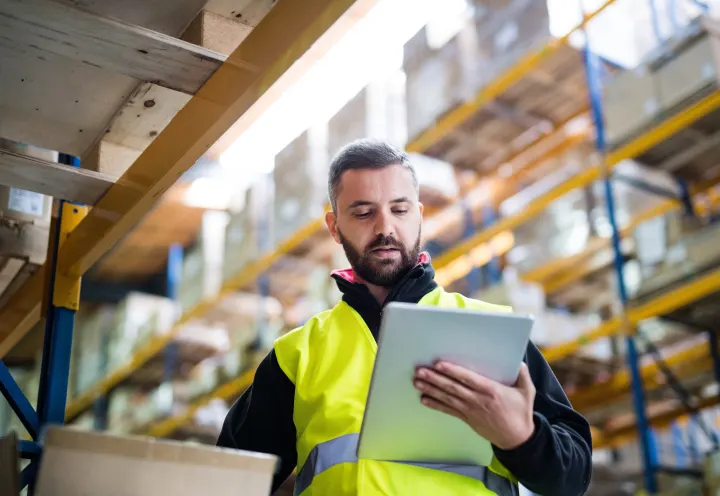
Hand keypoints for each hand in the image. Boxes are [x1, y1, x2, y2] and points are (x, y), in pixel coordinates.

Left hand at [413, 361, 535, 450]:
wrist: (517, 439)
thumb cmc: (521, 413)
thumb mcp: (527, 392)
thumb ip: (523, 374)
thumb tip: (519, 361)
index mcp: (491, 390)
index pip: (468, 379)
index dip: (453, 371)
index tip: (439, 364)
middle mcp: (477, 400)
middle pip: (453, 387)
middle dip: (435, 379)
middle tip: (419, 371)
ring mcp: (470, 410)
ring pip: (447, 398)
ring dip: (431, 389)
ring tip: (417, 382)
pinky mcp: (467, 419)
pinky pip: (449, 410)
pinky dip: (436, 405)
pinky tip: (424, 399)